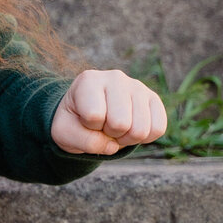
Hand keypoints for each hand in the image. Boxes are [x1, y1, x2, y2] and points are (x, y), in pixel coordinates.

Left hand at [50, 69, 167, 155]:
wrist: (87, 115)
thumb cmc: (74, 121)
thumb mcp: (64, 133)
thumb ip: (83, 141)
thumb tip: (112, 145)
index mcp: (89, 80)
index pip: (94, 115)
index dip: (89, 127)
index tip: (85, 119)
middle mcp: (115, 77)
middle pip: (121, 123)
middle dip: (109, 134)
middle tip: (102, 125)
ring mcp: (137, 86)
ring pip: (141, 129)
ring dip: (126, 138)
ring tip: (115, 126)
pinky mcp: (153, 98)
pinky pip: (158, 128)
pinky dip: (144, 138)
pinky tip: (131, 128)